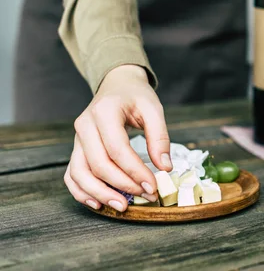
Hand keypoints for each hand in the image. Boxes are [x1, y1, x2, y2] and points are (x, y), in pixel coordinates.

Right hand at [63, 65, 171, 211]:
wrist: (117, 84)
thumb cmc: (136, 96)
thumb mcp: (153, 108)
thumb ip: (160, 136)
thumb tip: (164, 167)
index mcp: (104, 112)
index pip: (117, 149)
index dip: (135, 171)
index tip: (153, 186)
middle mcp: (84, 126)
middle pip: (98, 164)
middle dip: (122, 185)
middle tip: (145, 196)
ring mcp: (76, 139)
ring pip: (79, 173)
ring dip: (100, 193)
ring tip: (122, 206)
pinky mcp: (76, 149)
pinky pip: (71, 175)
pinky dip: (81, 192)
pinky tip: (99, 204)